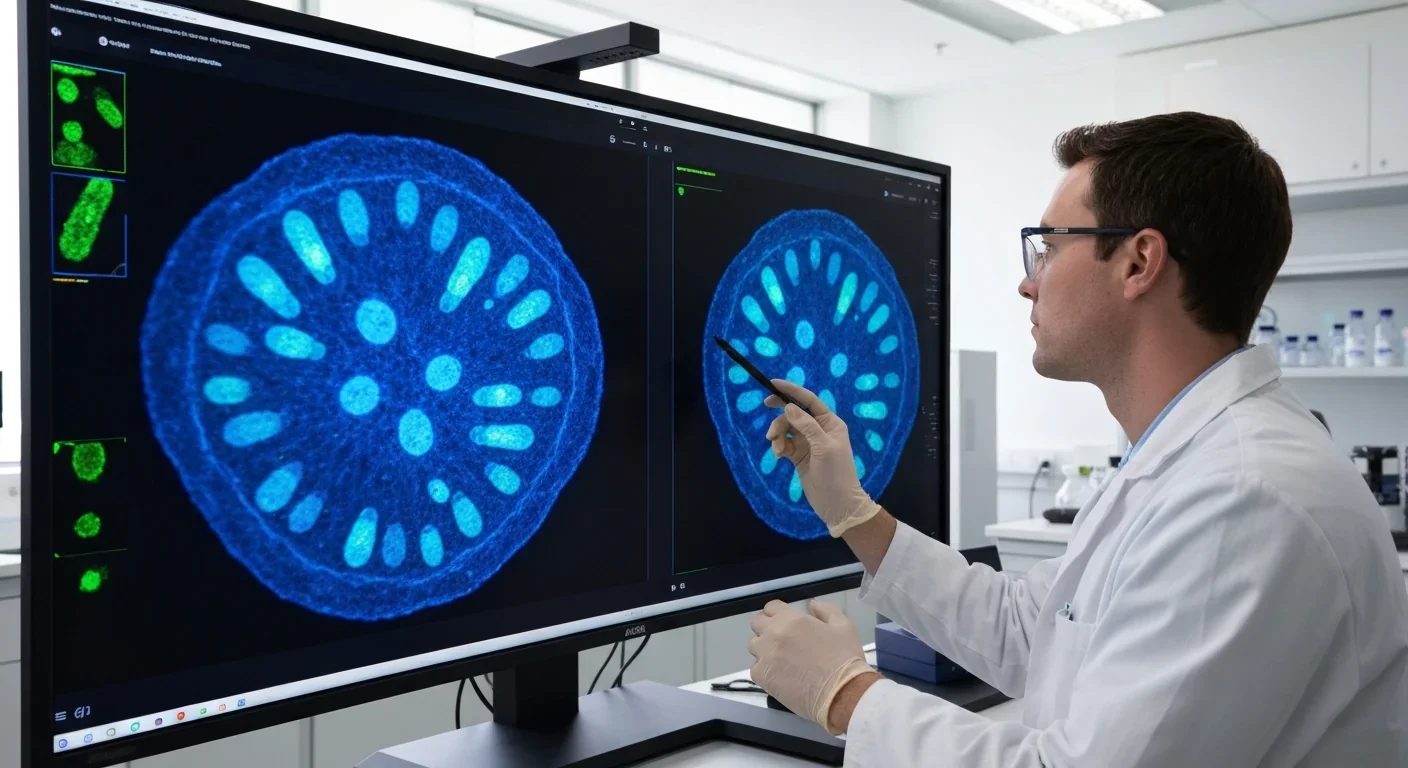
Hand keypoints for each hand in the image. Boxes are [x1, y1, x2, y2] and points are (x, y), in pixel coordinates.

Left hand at [748, 599, 874, 734]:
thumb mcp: (844, 627)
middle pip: (757, 623)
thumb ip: (826, 610)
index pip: (771, 607)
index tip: (786, 624)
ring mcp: (765, 656)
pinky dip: (764, 670)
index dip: (779, 614)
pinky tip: (781, 676)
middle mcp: (773, 634)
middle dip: (767, 628)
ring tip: (782, 661)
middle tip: (783, 641)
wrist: (842, 694)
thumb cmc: (844, 659)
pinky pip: (755, 668)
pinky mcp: (762, 677)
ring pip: (754, 646)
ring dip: (764, 649)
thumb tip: (812, 604)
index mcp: (791, 619)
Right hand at [764, 380, 879, 536]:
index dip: (792, 390)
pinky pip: (784, 443)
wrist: (837, 504)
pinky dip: (779, 447)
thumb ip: (806, 426)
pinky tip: (778, 457)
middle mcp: (819, 430)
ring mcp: (808, 443)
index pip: (809, 400)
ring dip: (778, 434)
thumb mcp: (823, 447)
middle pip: (794, 413)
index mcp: (830, 423)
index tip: (773, 383)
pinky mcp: (799, 456)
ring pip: (786, 428)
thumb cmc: (836, 474)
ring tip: (776, 448)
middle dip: (781, 412)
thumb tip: (789, 407)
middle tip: (765, 405)